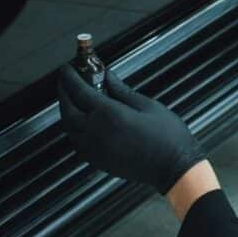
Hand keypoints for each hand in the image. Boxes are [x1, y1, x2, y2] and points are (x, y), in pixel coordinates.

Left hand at [56, 64, 206, 194]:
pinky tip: (82, 122)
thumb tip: (107, 76)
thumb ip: (122, 90)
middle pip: (67, 110)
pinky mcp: (98, 161)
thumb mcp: (147, 105)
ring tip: (73, 100)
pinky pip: (77, 143)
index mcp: (109, 114)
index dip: (69, 77)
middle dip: (63, 93)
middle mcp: (96, 132)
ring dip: (67, 111)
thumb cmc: (167, 136)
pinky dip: (73, 129)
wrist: (174, 168)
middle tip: (66, 82)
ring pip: (69, 128)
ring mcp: (95, 149)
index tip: (67, 68)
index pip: (79, 90)